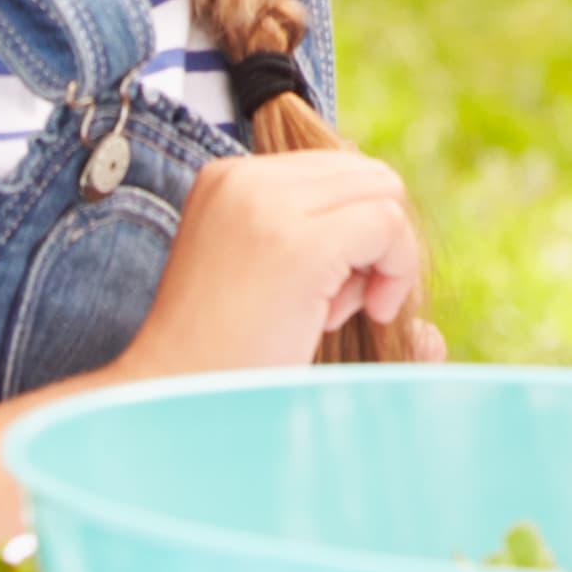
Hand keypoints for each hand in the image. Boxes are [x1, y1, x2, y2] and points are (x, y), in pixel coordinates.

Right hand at [110, 149, 425, 380]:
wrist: (174, 402)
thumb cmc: (222, 354)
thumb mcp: (255, 268)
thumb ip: (306, 228)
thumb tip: (388, 212)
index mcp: (228, 176)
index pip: (336, 169)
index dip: (353, 227)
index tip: (328, 286)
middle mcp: (245, 177)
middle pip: (366, 175)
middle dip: (372, 237)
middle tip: (337, 302)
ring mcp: (269, 207)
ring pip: (383, 194)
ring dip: (382, 257)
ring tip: (332, 311)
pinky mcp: (302, 246)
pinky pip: (388, 225)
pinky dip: (397, 270)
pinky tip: (364, 314)